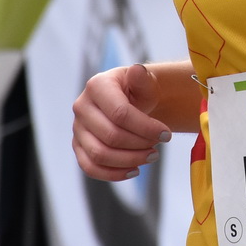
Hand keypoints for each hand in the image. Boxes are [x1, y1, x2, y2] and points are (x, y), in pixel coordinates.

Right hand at [72, 63, 169, 181]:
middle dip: (140, 145)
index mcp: (97, 86)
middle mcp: (82, 106)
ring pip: (100, 154)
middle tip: (159, 146)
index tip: (167, 135)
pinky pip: (90, 167)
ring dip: (130, 160)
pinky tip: (135, 170)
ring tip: (151, 156)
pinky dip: (113, 174)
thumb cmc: (139, 91)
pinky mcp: (78, 146)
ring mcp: (77, 128)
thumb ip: (142, 77)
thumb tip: (138, 71)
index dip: (146, 128)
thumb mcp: (145, 81)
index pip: (120, 113)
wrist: (129, 101)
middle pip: (111, 136)